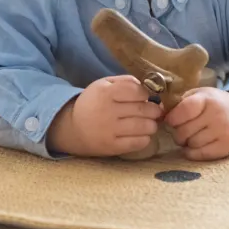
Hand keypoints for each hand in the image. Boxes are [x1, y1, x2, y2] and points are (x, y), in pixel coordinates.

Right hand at [47, 75, 162, 156]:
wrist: (72, 128)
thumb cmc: (93, 103)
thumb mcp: (104, 84)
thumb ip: (125, 81)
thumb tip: (147, 88)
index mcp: (105, 92)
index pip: (137, 91)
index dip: (145, 94)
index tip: (145, 98)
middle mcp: (107, 111)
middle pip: (143, 109)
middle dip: (154, 110)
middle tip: (156, 112)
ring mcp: (109, 130)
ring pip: (143, 127)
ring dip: (152, 125)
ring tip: (151, 123)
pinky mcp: (112, 147)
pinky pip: (137, 143)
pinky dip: (145, 139)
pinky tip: (143, 135)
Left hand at [165, 87, 228, 160]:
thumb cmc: (213, 104)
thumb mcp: (199, 95)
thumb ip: (180, 102)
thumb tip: (158, 113)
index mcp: (207, 99)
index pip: (183, 111)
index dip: (172, 118)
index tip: (172, 120)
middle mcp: (217, 115)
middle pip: (184, 131)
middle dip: (178, 132)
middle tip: (183, 129)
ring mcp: (223, 131)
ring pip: (191, 144)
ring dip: (187, 143)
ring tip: (192, 136)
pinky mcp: (227, 146)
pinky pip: (200, 154)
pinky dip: (192, 153)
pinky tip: (195, 146)